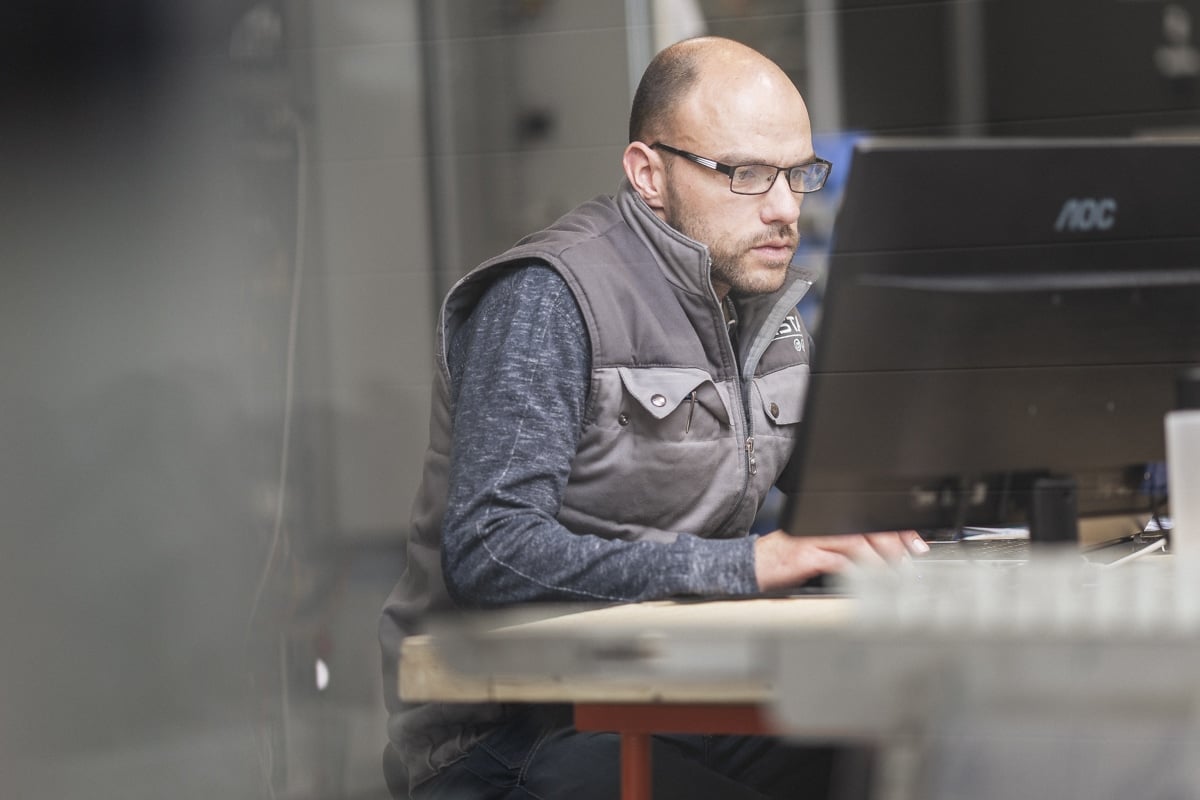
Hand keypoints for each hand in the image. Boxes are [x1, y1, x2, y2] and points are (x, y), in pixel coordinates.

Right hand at [753, 529, 928, 592]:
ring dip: (880, 558)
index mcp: (826, 519)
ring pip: (856, 540)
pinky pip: (837, 560)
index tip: (915, 543)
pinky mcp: (803, 555)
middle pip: (866, 526)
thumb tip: (886, 559)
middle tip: (911, 559)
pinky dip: (856, 570)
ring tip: (894, 573)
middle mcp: (819, 523)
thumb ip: (849, 550)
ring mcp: (811, 538)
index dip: (895, 529)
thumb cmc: (784, 562)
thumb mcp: (820, 550)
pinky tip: (867, 579)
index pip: (868, 517)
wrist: (749, 567)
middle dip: (894, 543)